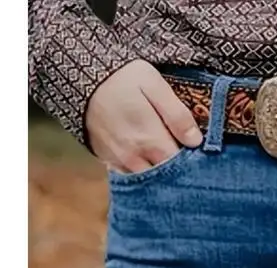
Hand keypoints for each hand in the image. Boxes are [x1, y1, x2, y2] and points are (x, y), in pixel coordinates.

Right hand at [85, 60, 202, 173]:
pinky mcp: (108, 161)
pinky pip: (130, 176)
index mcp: (151, 140)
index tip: (197, 153)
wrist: (80, 77)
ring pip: (148, 180)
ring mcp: (119, 162)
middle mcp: (135, 157)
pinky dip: (141, 174)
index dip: (192, 161)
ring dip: (160, 174)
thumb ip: (176, 114)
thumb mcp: (153, 85)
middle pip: (165, 177)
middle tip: (186, 157)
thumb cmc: (121, 78)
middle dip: (178, 171)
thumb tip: (196, 141)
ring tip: (166, 159)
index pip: (180, 165)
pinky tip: (147, 161)